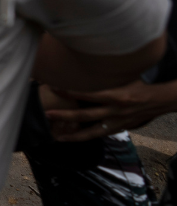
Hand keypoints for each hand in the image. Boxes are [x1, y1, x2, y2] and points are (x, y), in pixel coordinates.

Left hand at [42, 80, 176, 141]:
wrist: (159, 101)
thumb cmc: (138, 86)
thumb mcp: (123, 78)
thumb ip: (104, 78)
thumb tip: (83, 66)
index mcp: (116, 95)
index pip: (88, 94)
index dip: (69, 92)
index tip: (53, 88)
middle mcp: (115, 110)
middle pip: (85, 115)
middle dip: (65, 115)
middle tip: (47, 114)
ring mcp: (117, 122)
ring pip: (91, 132)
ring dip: (73, 135)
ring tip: (58, 137)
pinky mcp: (119, 129)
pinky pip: (99, 134)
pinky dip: (86, 137)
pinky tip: (74, 139)